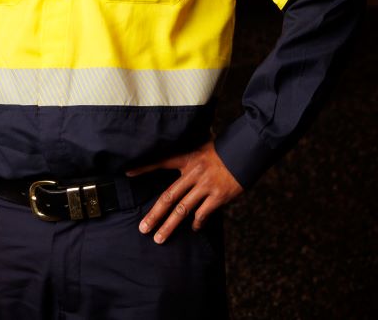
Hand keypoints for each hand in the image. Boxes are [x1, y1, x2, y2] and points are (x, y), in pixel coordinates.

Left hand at [128, 140, 243, 243]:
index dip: (144, 166)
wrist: (249, 149)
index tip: (128, 172)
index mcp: (189, 157)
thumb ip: (193, 149)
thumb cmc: (226, 147)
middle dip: (154, 215)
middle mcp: (194, 172)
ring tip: (160, 238)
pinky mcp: (219, 195)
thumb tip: (185, 140)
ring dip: (170, 226)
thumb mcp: (205, 143)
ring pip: (183, 210)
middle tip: (143, 229)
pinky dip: (197, 223)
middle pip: (169, 197)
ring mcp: (206, 185)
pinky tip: (194, 228)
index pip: (162, 161)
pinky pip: (203, 213)